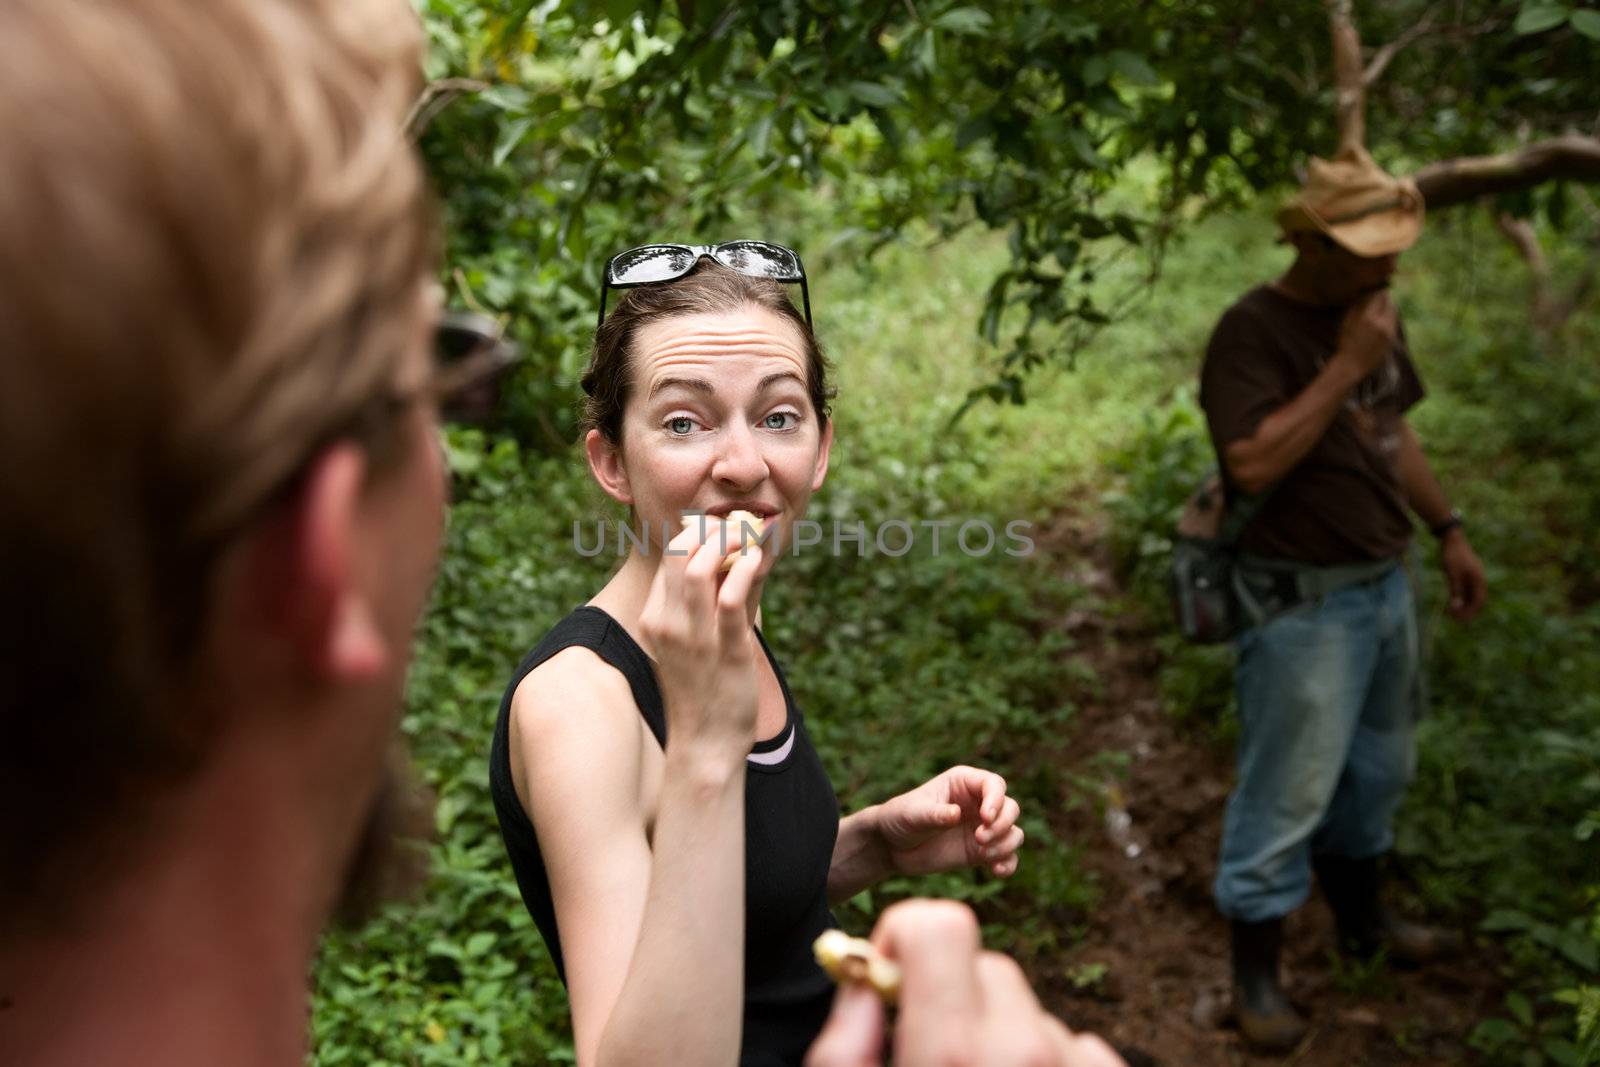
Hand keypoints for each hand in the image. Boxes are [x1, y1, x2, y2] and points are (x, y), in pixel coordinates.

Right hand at [639, 519, 764, 761]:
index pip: (670, 558)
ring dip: (728, 544)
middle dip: (711, 531)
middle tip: (738, 530)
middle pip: (679, 554)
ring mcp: (695, 638)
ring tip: (749, 541)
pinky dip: (745, 571)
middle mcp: (668, 623)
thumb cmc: (701, 689)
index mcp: (655, 617)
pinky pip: (731, 600)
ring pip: (700, 569)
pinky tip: (757, 561)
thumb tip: (736, 556)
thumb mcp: (690, 641)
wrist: (704, 743)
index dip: (698, 534)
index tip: (725, 531)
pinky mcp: (727, 652)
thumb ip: (706, 600)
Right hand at [804, 901, 1125, 1066]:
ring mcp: (1070, 1061)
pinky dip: (1044, 1059)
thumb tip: (864, 976)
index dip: (908, 939)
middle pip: (984, 963)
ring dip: (998, 1031)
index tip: (896, 975)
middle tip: (935, 1047)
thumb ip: (844, 1035)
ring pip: (1024, 1005)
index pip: (942, 925)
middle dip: (954, 993)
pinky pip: (1070, 1041)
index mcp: (952, 1047)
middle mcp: (1021, 1048)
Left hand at [877, 767, 1022, 878]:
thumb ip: (934, 814)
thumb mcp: (912, 814)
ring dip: (1005, 844)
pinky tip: (997, 870)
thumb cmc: (900, 819)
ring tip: (982, 854)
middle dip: (1002, 824)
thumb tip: (956, 814)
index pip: (994, 785)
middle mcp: (978, 803)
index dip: (996, 800)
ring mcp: (981, 828)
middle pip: (1010, 808)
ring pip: (1013, 832)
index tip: (985, 818)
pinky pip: (1006, 856)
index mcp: (963, 783)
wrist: (891, 846)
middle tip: (979, 838)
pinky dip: (1008, 863)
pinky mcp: (980, 851)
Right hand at [1335, 290, 1397, 377]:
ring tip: (1378, 309)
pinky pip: (1393, 323)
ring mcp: (1389, 332)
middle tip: (1379, 294)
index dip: (1378, 289)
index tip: (1375, 285)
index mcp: (1368, 317)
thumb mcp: (1347, 321)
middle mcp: (1382, 324)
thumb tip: (1367, 291)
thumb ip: (1359, 305)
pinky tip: (1379, 322)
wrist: (1351, 366)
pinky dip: (1388, 319)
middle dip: (1385, 298)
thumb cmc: (1345, 342)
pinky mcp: (1392, 339)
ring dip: (1388, 308)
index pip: (1380, 295)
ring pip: (1393, 312)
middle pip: (1390, 302)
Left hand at [1440, 529, 1485, 621]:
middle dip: (1467, 611)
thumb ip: (1456, 591)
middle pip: (1476, 600)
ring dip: (1464, 605)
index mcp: (1479, 579)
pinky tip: (1452, 603)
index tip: (1459, 620)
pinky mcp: (1466, 574)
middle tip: (1454, 620)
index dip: (1470, 612)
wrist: (1451, 538)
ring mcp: (1473, 576)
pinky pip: (1466, 589)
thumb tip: (1457, 609)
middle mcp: (1479, 579)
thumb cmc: (1452, 555)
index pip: (1478, 601)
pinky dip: (1460, 597)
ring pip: (1471, 595)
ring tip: (1452, 614)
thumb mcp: (1452, 575)